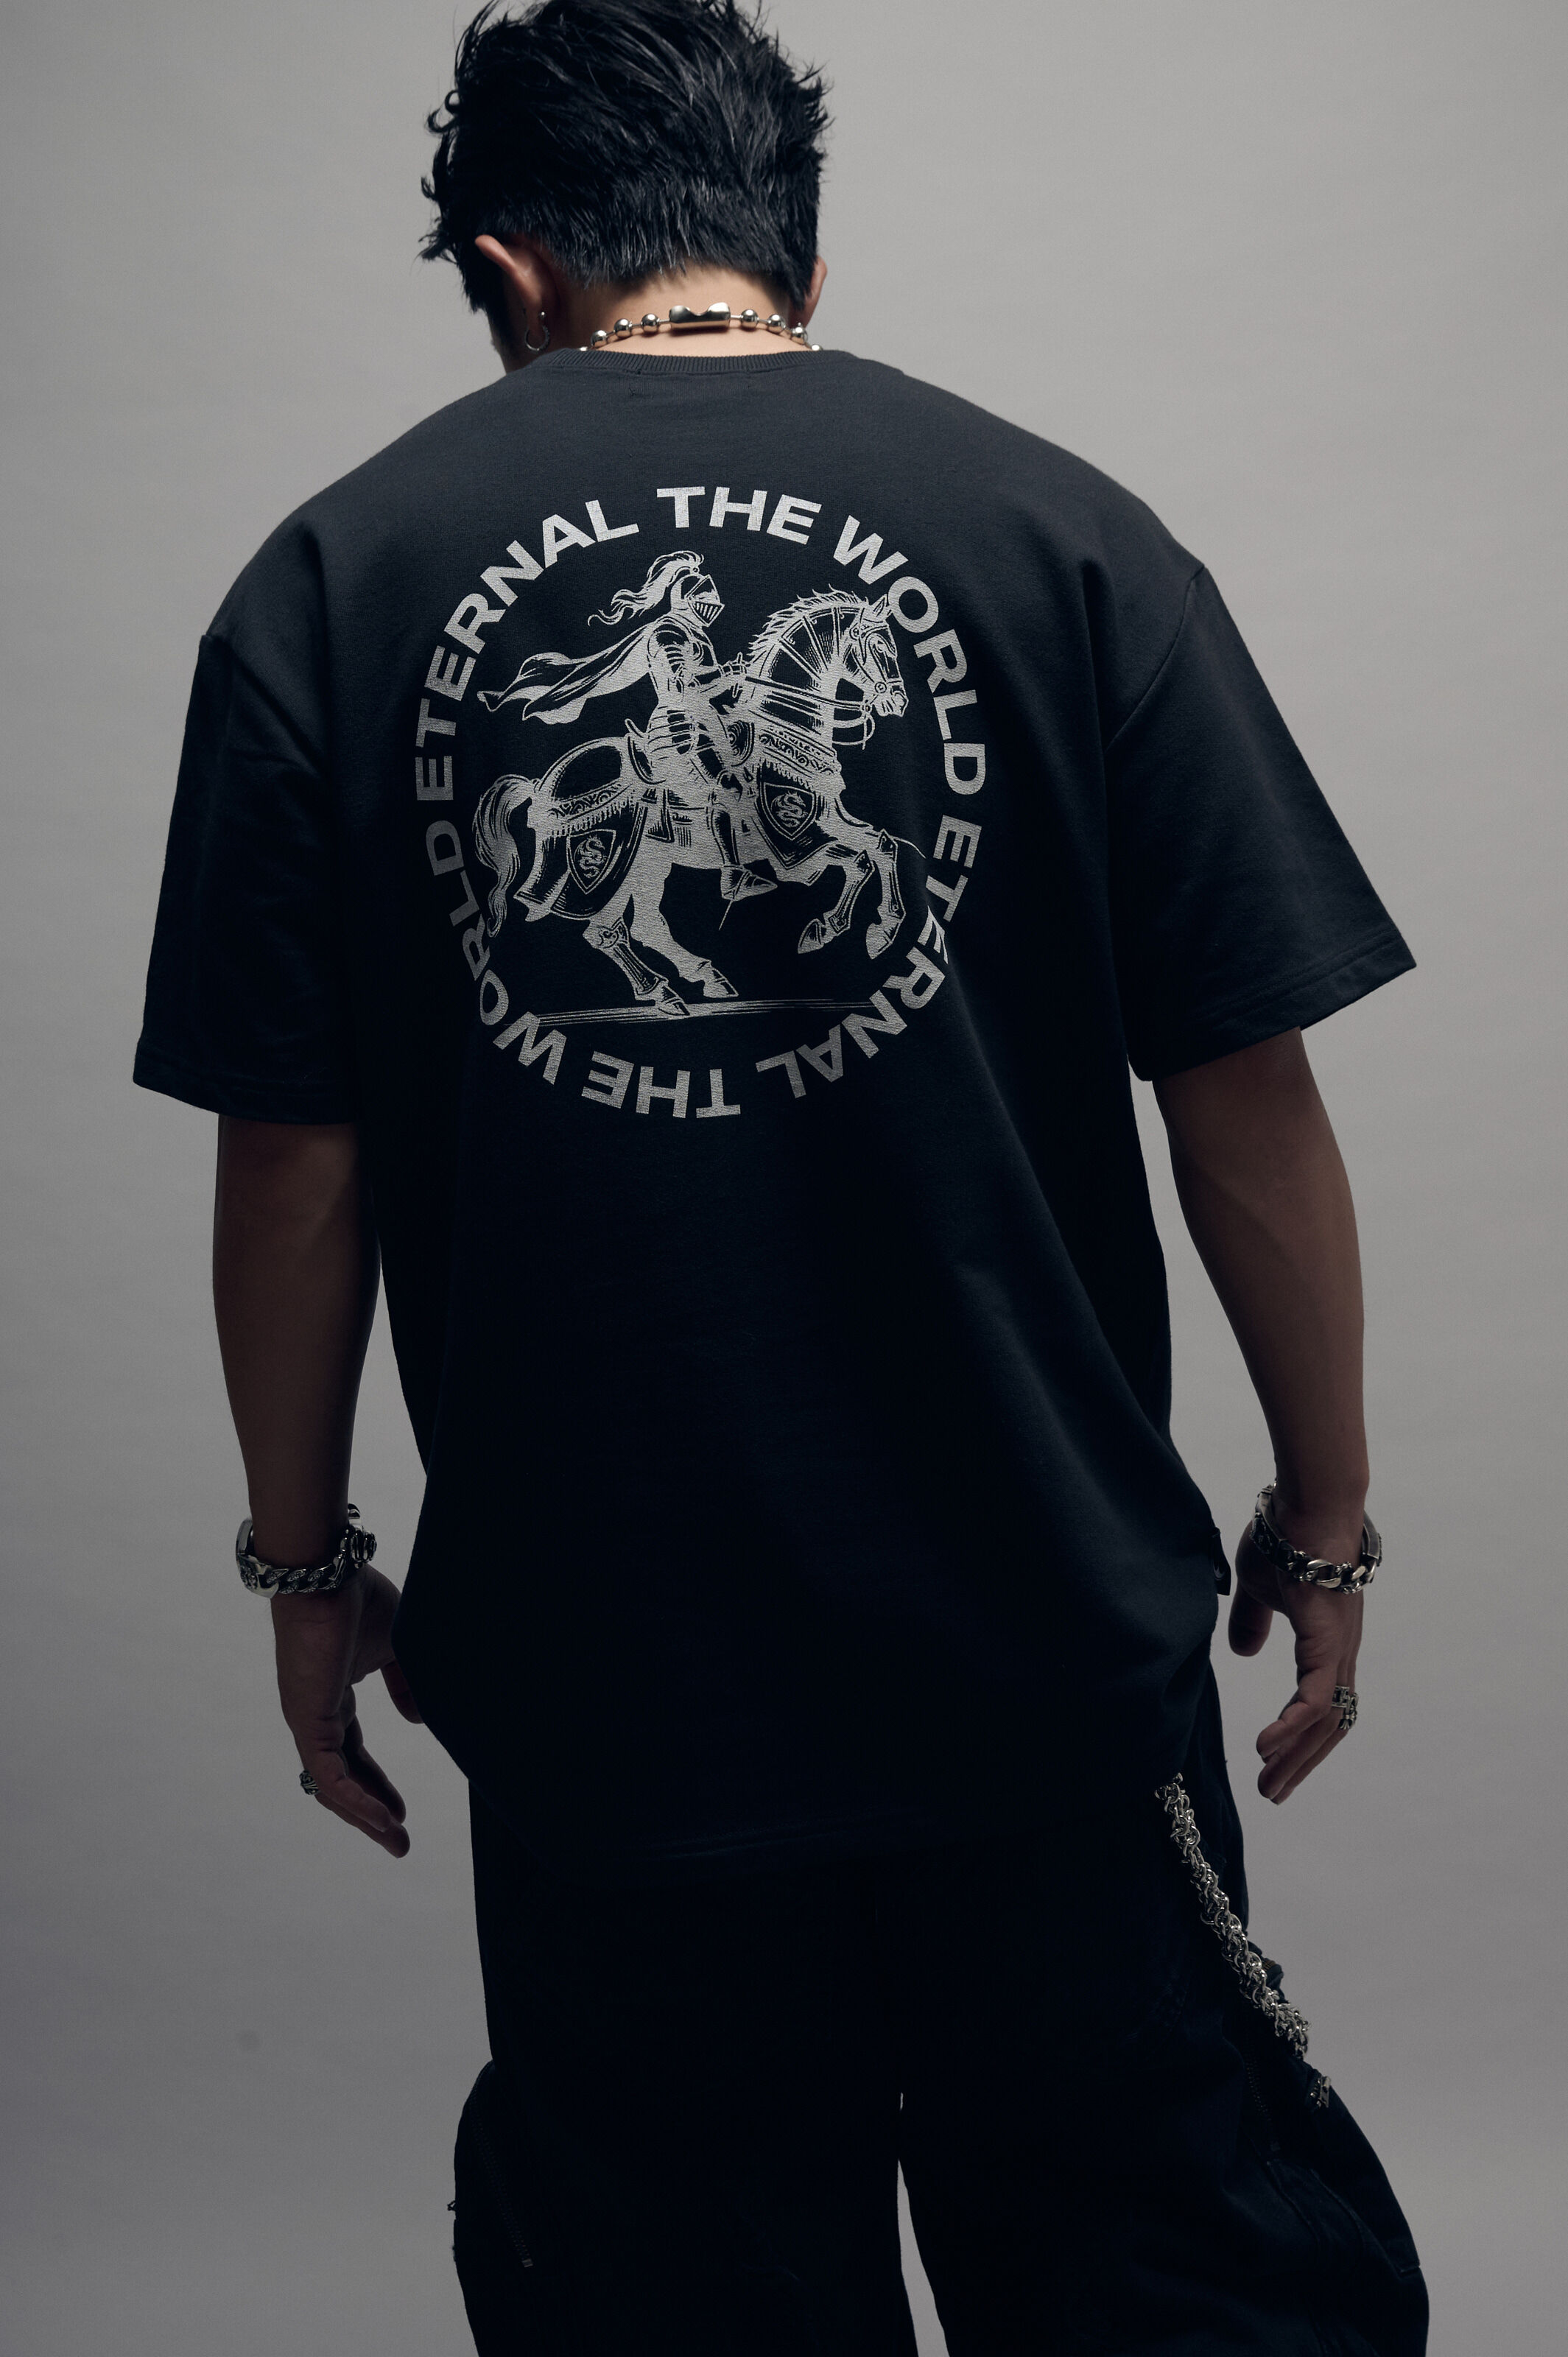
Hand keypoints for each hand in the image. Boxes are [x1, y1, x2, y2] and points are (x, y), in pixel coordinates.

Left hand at [271, 1566, 424, 1855]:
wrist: (323, 1574)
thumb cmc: (354, 1598)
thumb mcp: (394, 1646)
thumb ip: (404, 1684)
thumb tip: (418, 1721)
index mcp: (331, 1698)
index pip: (352, 1754)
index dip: (376, 1784)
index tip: (401, 1811)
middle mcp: (314, 1714)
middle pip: (341, 1780)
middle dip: (370, 1813)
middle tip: (400, 1841)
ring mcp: (307, 1719)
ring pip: (332, 1786)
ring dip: (364, 1817)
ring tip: (395, 1842)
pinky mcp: (308, 1719)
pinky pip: (329, 1775)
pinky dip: (355, 1800)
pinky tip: (381, 1819)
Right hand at [1228, 1525, 1362, 1803]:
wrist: (1308, 1503)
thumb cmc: (1287, 1535)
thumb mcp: (1259, 1587)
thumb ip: (1252, 1621)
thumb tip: (1244, 1653)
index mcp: (1327, 1642)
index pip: (1322, 1704)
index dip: (1303, 1739)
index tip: (1276, 1766)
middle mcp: (1341, 1652)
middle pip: (1329, 1724)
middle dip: (1301, 1762)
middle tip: (1272, 1793)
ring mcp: (1338, 1648)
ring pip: (1326, 1720)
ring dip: (1297, 1756)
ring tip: (1268, 1784)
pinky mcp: (1327, 1641)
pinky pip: (1314, 1697)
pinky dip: (1293, 1726)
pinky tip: (1268, 1747)